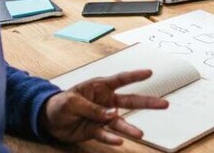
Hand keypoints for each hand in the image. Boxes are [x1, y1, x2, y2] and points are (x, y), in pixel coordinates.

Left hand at [41, 69, 168, 144]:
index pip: (121, 79)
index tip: (149, 73)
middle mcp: (106, 101)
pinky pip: (105, 134)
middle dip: (147, 102)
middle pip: (130, 101)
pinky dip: (111, 138)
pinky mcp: (96, 130)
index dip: (135, 76)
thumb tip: (112, 114)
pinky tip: (119, 141)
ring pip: (120, 122)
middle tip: (164, 104)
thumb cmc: (60, 103)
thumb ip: (92, 108)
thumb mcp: (72, 102)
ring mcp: (102, 116)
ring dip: (130, 128)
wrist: (48, 120)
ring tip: (140, 134)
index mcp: (100, 87)